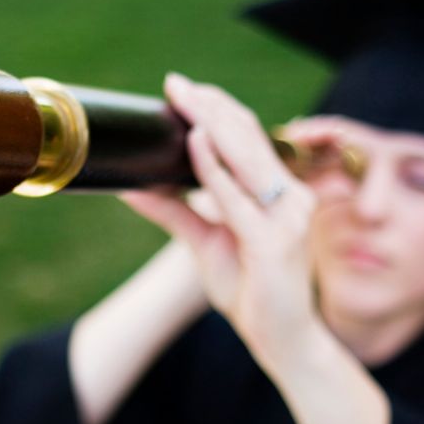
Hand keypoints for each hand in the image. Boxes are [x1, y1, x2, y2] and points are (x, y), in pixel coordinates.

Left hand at [119, 73, 322, 367]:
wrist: (283, 341)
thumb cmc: (251, 290)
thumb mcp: (206, 243)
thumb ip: (175, 211)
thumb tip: (131, 185)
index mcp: (281, 193)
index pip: (249, 138)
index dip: (217, 109)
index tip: (182, 89)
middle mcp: (291, 199)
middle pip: (247, 138)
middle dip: (209, 106)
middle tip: (174, 83)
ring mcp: (286, 219)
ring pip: (245, 158)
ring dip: (211, 122)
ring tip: (182, 97)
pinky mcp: (273, 243)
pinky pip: (237, 198)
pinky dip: (214, 167)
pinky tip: (194, 141)